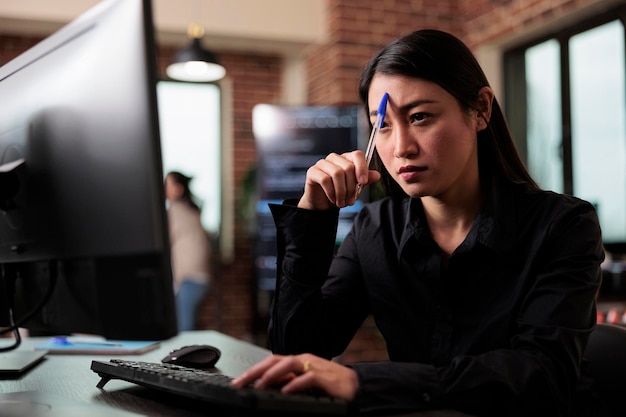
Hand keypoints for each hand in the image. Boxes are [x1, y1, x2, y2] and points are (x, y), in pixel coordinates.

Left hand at [231, 354, 358, 401]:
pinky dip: (296, 384)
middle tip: (240, 383)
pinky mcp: (326, 377)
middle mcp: (304, 360)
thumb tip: (268, 387)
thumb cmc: (330, 385)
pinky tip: (286, 390)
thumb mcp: (304, 383)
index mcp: (298, 361)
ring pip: (289, 364)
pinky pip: (308, 378)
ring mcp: (315, 367)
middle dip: (256, 371)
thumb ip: (288, 382)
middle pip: (275, 360)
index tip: (238, 382)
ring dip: (272, 374)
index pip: (271, 362)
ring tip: (259, 384)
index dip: (253, 371)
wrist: (356, 386)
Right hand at [298, 151, 380, 209]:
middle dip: (351, 187)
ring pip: (337, 173)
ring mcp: (322, 163)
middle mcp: (334, 158)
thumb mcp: (356, 189)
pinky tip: (333, 199)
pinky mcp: (312, 171)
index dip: (362, 168)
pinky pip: (325, 179)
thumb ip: (365, 181)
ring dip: (341, 192)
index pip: (357, 155)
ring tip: (342, 202)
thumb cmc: (340, 194)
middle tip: (350, 201)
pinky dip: (331, 192)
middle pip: (348, 167)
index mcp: (347, 159)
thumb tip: (377, 175)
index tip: (363, 182)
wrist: (322, 205)